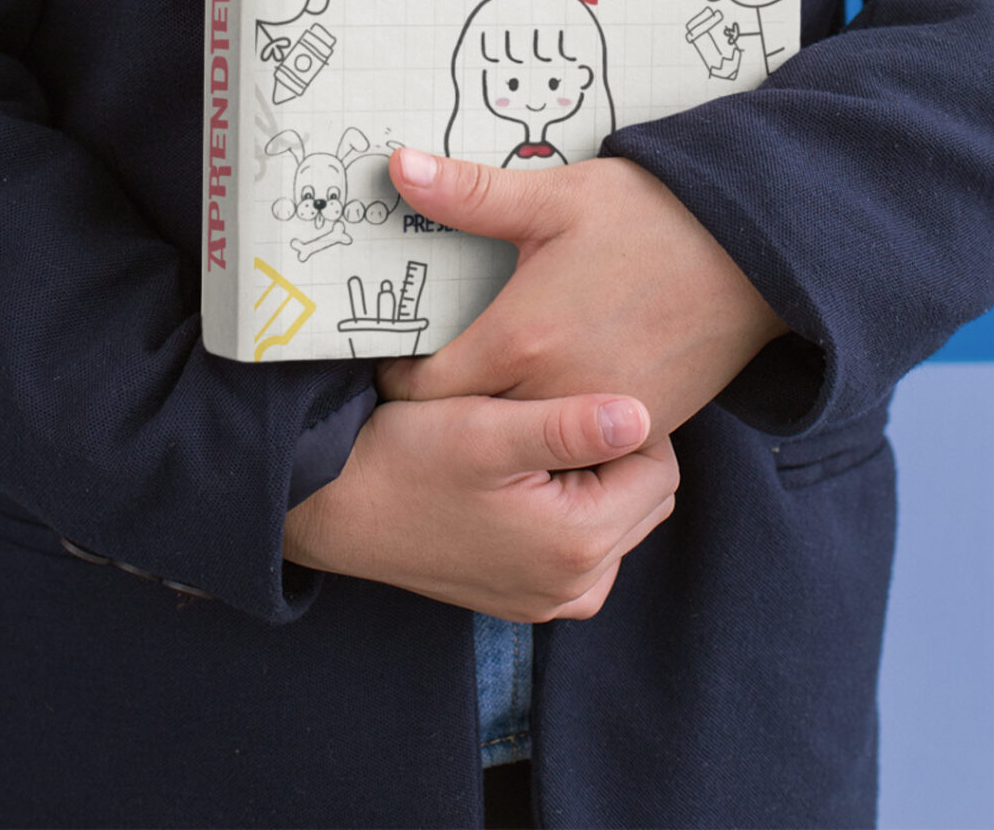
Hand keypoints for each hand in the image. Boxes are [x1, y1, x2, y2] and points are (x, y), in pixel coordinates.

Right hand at [282, 390, 676, 621]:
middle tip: (551, 415)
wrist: (335, 506)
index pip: (658, 467)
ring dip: (595, 479)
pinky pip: (585, 548)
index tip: (573, 392)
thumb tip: (643, 413)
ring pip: (619, 520)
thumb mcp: (486, 429)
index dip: (627, 419)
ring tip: (533, 442)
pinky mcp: (528, 599)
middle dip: (616, 453)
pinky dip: (572, 508)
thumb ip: (569, 426)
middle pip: (645, 499)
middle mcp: (575, 589)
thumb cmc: (406, 457)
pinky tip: (523, 477)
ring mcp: (551, 601)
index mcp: (577, 546)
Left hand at [376, 150, 784, 439]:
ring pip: (528, 440)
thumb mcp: (555, 196)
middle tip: (424, 375)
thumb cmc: (651, 215)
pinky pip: (583, 443)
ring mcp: (603, 418)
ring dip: (502, 422)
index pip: (426, 390)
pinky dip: (559, 428)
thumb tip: (398, 166)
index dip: (398, 379)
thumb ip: (470, 193)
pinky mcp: (646, 425)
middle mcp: (556, 394)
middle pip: (472, 423)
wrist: (756, 249)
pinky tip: (551, 390)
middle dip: (445, 407)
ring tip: (483, 387)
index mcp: (520, 340)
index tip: (389, 361)